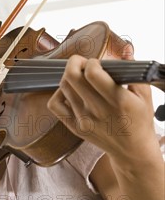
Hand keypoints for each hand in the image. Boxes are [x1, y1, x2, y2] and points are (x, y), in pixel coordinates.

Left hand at [47, 51, 157, 167]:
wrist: (132, 151)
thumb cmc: (140, 121)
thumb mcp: (144, 95)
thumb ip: (133, 70)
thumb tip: (126, 48)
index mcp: (118, 101)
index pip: (92, 73)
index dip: (92, 62)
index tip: (98, 63)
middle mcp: (98, 111)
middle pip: (72, 76)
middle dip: (76, 62)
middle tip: (84, 63)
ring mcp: (83, 120)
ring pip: (63, 87)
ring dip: (69, 75)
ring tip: (80, 77)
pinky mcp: (74, 127)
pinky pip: (55, 105)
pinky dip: (59, 93)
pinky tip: (70, 91)